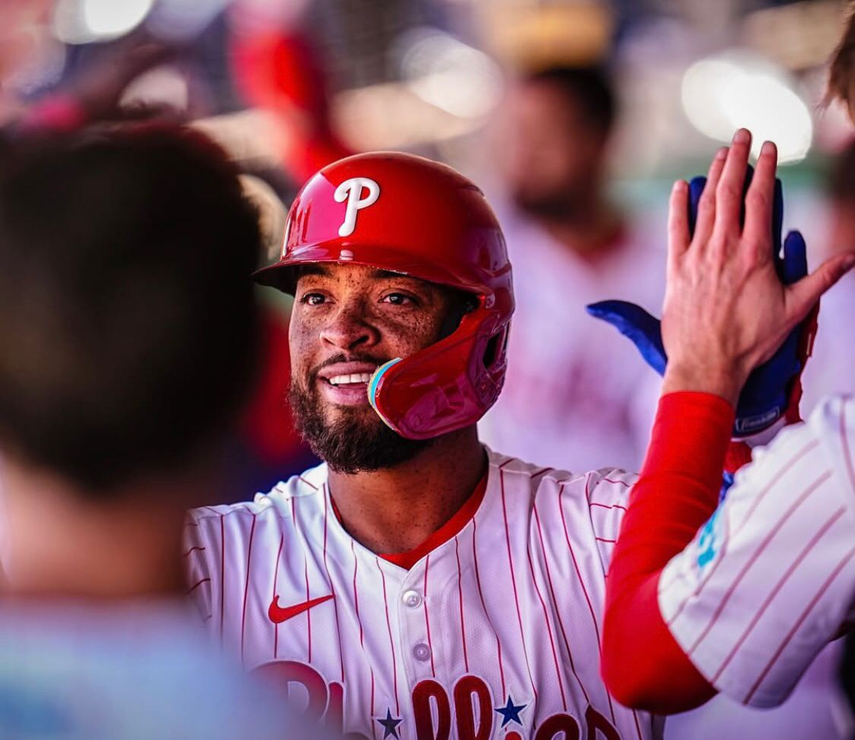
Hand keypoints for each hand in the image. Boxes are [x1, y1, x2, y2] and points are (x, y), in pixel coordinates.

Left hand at [661, 129, 854, 403]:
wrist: (707, 364)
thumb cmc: (751, 341)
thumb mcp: (794, 310)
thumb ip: (821, 279)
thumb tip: (851, 257)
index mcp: (756, 254)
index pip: (760, 199)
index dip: (764, 168)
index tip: (768, 146)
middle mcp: (724, 249)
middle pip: (729, 192)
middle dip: (736, 159)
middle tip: (741, 134)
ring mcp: (697, 257)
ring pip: (704, 206)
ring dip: (712, 175)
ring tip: (720, 153)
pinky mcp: (675, 270)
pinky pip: (674, 229)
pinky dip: (677, 205)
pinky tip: (682, 186)